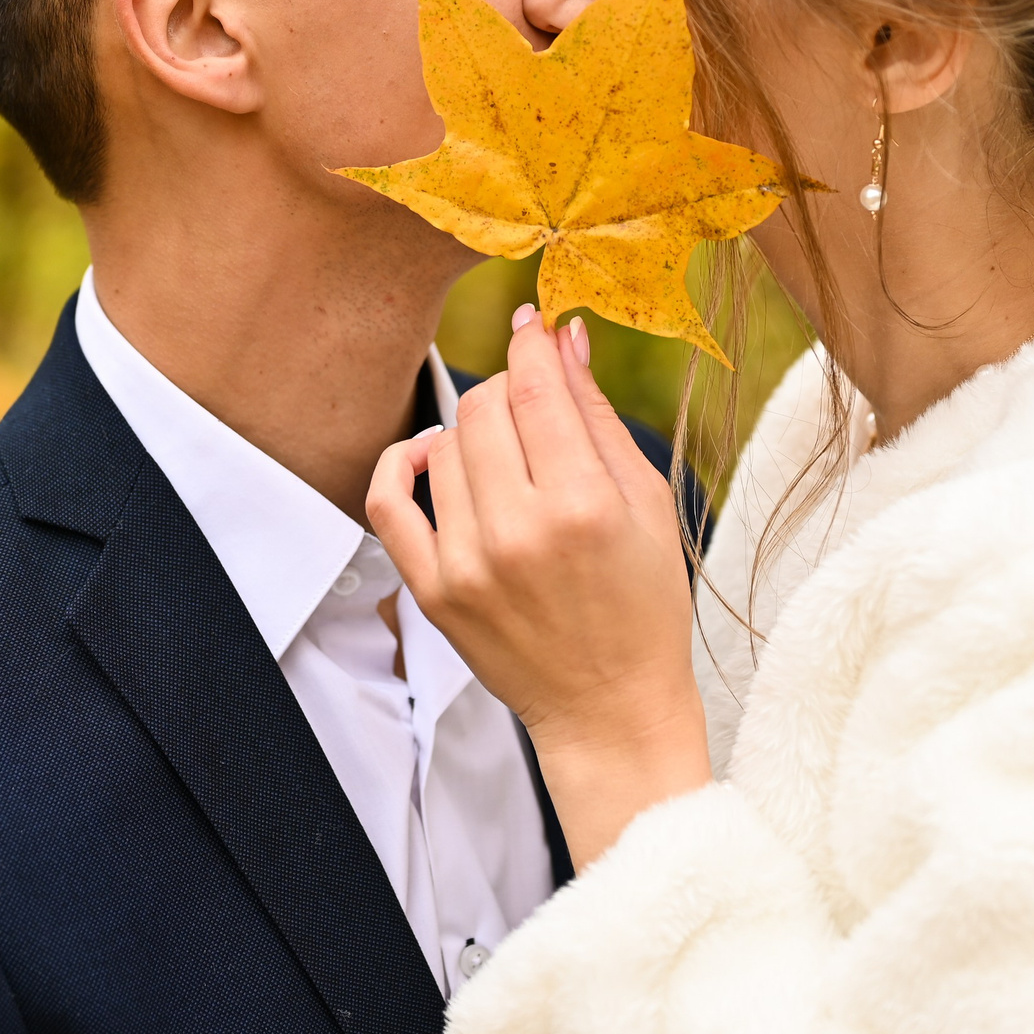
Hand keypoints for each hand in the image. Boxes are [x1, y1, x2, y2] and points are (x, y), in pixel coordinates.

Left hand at [368, 307, 710, 869]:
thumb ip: (598, 415)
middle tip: (536, 406)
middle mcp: (517, 531)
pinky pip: (387, 500)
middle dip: (511, 389)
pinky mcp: (431, 591)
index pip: (535, 386)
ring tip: (510, 457)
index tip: (533, 326)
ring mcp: (466, 564)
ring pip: (445, 445)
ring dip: (475, 433)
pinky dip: (403, 463)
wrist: (609, 707)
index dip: (531, 342)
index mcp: (582, 505)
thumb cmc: (643, 606)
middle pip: (486, 406)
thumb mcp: (646, 502)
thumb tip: (565, 338)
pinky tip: (431, 456)